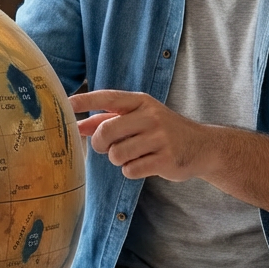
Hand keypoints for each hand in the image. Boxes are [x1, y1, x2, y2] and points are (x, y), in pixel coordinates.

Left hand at [68, 90, 208, 181]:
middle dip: (100, 144)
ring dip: (118, 159)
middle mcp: (150, 116)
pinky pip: (130, 169)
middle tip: (106, 147)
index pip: (108, 97)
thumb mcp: (138, 119)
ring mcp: (160, 137)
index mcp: (141, 101)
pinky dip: (131, 170)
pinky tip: (144, 164)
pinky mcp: (165, 159)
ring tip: (132, 155)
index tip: (66, 104)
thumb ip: (108, 120)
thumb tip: (77, 126)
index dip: (85, 100)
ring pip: (117, 154)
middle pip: (106, 131)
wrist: (202, 146)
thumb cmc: (162, 131)